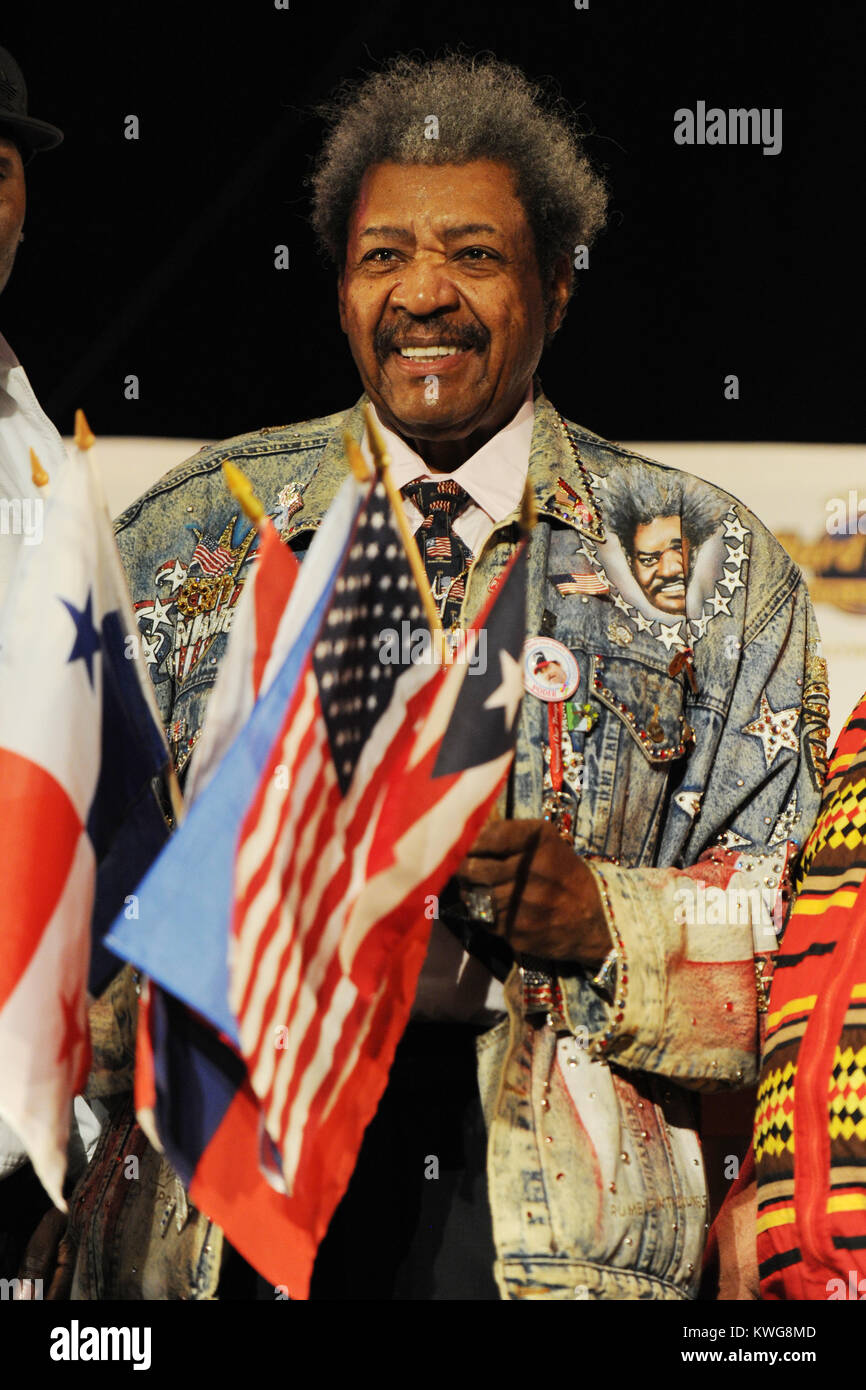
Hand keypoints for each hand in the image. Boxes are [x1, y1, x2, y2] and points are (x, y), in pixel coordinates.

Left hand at [456, 819, 612, 965]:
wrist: (593, 920)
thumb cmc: (564, 874)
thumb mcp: (548, 843)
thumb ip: (509, 834)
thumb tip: (468, 832)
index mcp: (538, 842)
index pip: (486, 837)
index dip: (470, 842)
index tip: (466, 845)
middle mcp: (530, 870)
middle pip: (472, 868)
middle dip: (464, 868)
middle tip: (466, 868)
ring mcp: (523, 904)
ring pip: (474, 895)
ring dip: (471, 891)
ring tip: (480, 888)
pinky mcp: (516, 932)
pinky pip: (483, 918)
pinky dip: (483, 912)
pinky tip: (495, 908)